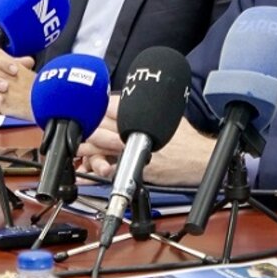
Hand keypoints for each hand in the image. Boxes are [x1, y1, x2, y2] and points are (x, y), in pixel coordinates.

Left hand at [76, 96, 212, 185]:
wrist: (202, 161)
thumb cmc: (189, 143)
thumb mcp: (169, 116)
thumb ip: (147, 111)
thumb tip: (128, 106)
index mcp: (144, 114)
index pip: (111, 105)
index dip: (95, 108)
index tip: (87, 111)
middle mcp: (137, 131)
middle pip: (102, 123)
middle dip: (85, 125)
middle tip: (74, 128)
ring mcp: (135, 150)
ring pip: (102, 145)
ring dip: (86, 147)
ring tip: (77, 149)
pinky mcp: (136, 169)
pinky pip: (111, 170)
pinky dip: (97, 171)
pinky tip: (88, 173)